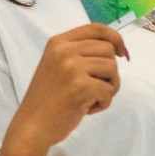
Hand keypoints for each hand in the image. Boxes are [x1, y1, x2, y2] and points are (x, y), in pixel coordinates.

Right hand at [17, 23, 128, 148]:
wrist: (32, 126)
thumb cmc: (46, 99)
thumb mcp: (56, 65)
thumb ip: (78, 53)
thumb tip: (115, 48)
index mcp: (58, 43)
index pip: (96, 29)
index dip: (115, 38)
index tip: (122, 53)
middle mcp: (64, 51)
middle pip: (108, 49)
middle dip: (109, 71)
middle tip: (95, 88)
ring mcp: (72, 68)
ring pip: (112, 69)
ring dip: (108, 87)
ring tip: (91, 98)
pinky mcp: (82, 87)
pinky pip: (109, 90)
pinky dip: (103, 103)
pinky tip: (86, 109)